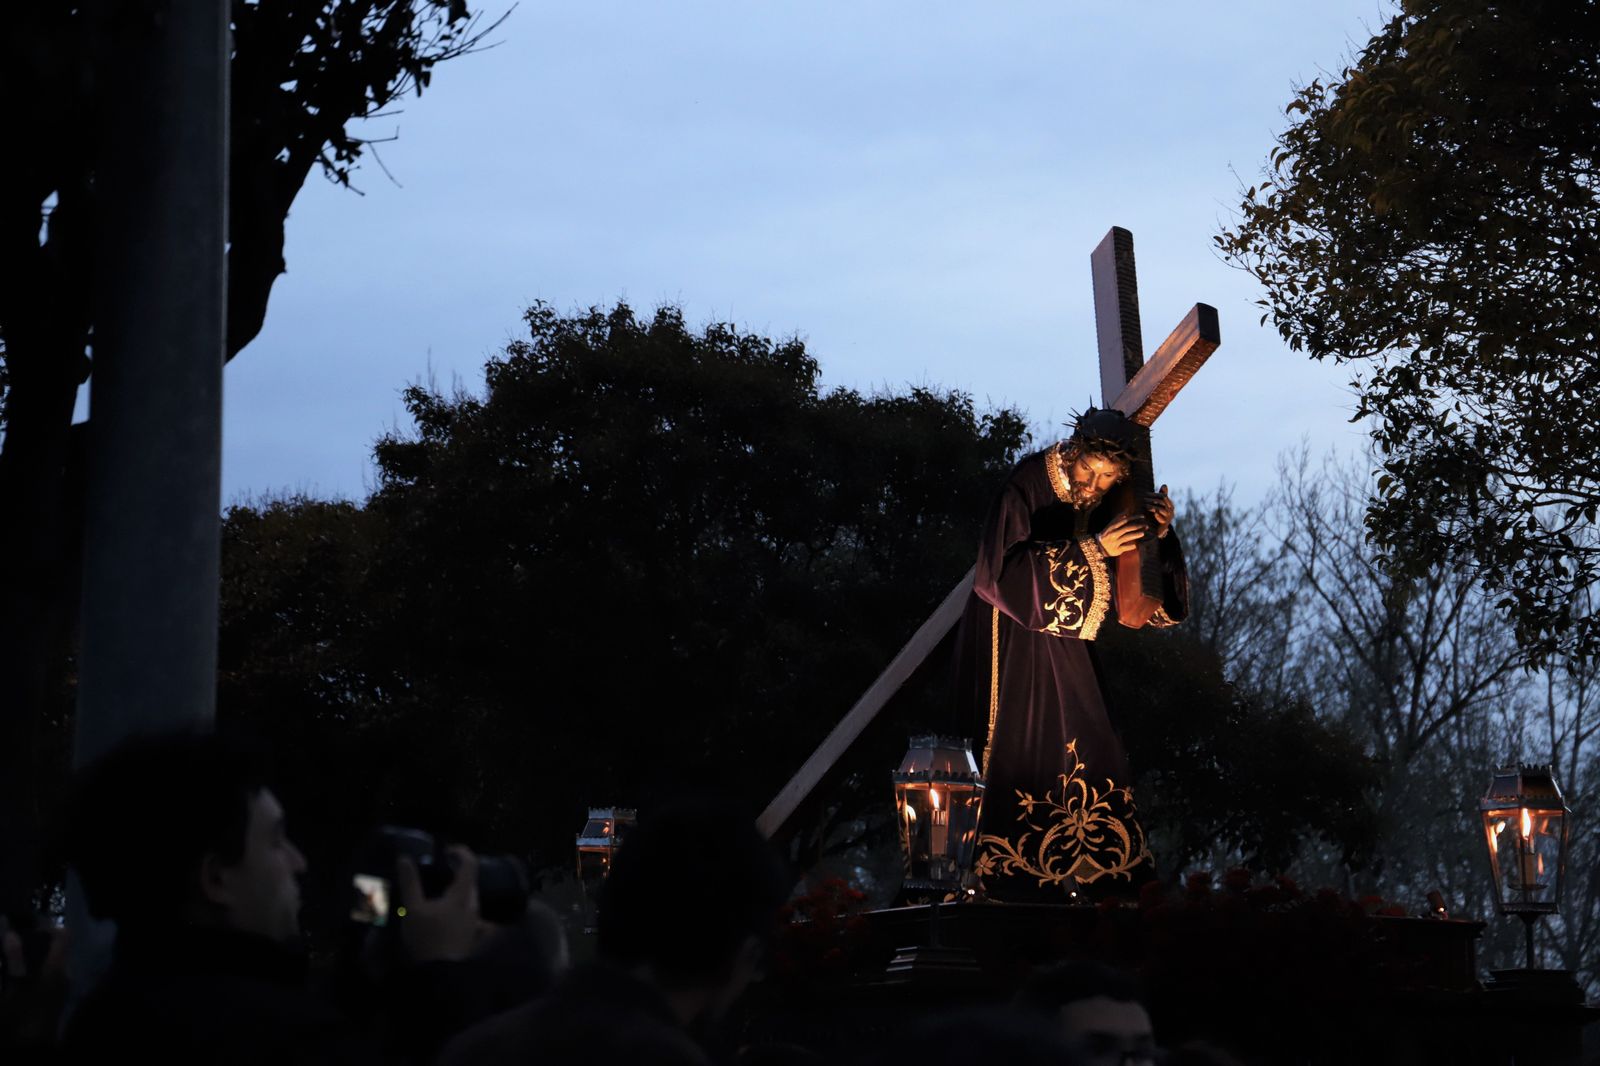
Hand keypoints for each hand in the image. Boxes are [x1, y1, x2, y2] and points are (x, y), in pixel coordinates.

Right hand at [395, 846, 486, 962]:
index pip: (470, 864)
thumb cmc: (426, 938)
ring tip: (439, 892)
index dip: (461, 852)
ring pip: (470, 899)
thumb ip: (410, 882)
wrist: (438, 974)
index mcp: (461, 896)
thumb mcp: (413, 909)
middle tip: (440, 870)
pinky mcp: (472, 936)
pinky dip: (460, 908)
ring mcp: (474, 922)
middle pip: (471, 882)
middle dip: (459, 872)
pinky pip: (469, 915)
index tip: (447, 851)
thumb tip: (405, 858)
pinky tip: (447, 915)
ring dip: (458, 891)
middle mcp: (473, 906)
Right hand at [1096, 513, 1149, 557]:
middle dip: (1137, 526)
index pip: (1124, 520)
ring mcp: (1114, 542)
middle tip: (1146, 525)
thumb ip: (1119, 518)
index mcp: (1112, 527)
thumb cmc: (1107, 535)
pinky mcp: (1116, 550)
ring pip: (1126, 537)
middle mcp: (1113, 534)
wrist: (1098, 548)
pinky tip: (1137, 545)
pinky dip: (1132, 546)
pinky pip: (1126, 547)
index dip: (1134, 518)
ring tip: (1143, 533)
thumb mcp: (1111, 526)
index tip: (1142, 516)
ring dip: (1135, 535)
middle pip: (1126, 528)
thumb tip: (1127, 510)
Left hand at [1142, 484, 1173, 538]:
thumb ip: (1161, 495)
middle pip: (1163, 503)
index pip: (1163, 497)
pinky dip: (1158, 516)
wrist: (1155, 529)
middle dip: (1153, 500)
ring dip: (1153, 507)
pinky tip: (1152, 513)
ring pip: (1162, 510)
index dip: (1155, 495)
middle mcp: (1171, 511)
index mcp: (1170, 504)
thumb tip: (1165, 484)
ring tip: (1146, 506)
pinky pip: (1163, 519)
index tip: (1146, 494)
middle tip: (1144, 498)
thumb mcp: (1157, 503)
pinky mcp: (1166, 524)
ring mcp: (1169, 518)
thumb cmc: (1156, 514)